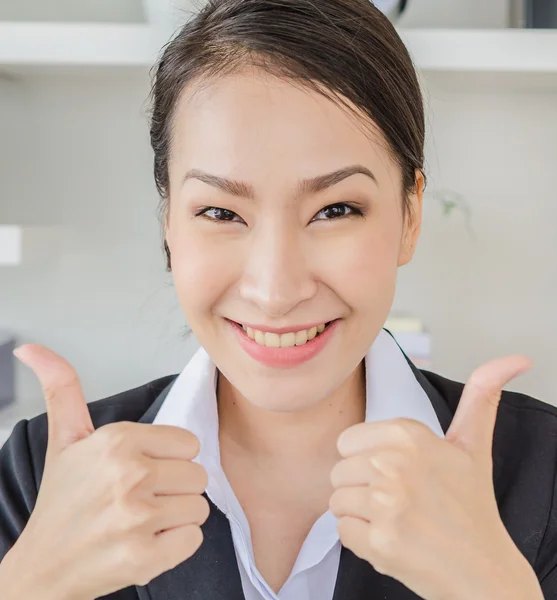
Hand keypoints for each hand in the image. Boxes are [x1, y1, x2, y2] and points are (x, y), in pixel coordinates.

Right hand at [9, 344, 209, 598]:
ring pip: (199, 507)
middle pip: (198, 474)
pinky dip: (175, 545)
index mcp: (118, 440)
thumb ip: (62, 387)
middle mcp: (129, 474)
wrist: (42, 568)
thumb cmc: (62, 502)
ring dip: (176, 517)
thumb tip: (31, 347)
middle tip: (139, 499)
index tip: (142, 471)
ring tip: (140, 521)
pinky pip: (194, 538)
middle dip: (175, 488)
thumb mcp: (64, 439)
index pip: (190, 443)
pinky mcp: (143, 557)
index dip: (169, 460)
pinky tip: (145, 543)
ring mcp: (136, 517)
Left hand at [329, 354, 541, 599]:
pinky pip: (343, 532)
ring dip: (360, 516)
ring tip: (396, 520)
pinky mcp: (380, 541)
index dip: (366, 460)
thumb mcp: (473, 447)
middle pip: (338, 472)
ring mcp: (387, 503)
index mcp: (409, 434)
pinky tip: (393, 541)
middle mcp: (395, 463)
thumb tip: (516, 358)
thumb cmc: (471, 506)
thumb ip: (480, 398)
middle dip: (361, 489)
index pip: (346, 441)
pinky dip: (362, 541)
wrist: (484, 570)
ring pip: (337, 502)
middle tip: (399, 502)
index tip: (395, 475)